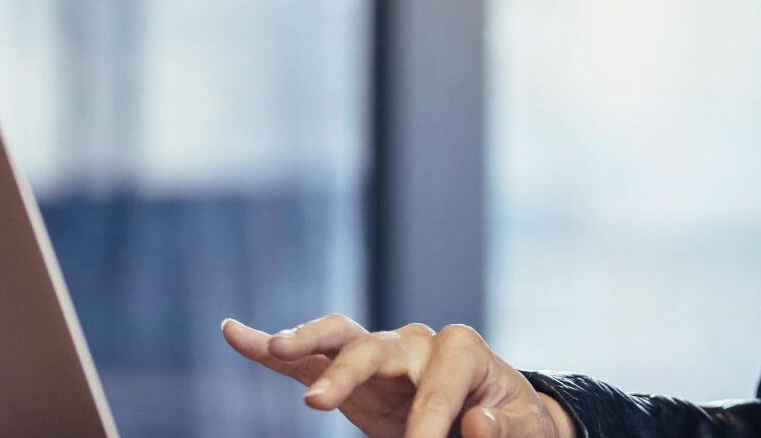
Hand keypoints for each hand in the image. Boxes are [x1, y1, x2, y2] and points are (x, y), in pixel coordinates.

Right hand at [218, 315, 570, 437]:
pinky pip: (307, 360)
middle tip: (318, 406)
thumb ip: (504, 429)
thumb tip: (478, 417)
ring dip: (302, 343)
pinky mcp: (351, 373)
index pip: (436, 389)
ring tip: (274, 349)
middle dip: (345, 374)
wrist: (499, 421)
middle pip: (372, 347)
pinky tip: (234, 333)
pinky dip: (269, 348)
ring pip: (335, 337)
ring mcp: (380, 353)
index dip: (426, 427)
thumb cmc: (512, 423)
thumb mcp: (526, 432)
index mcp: (460, 349)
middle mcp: (415, 341)